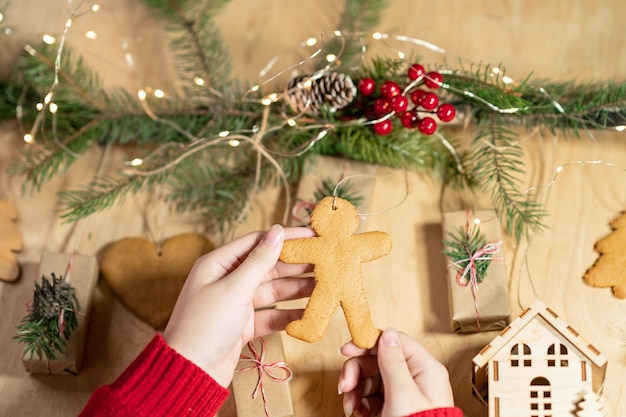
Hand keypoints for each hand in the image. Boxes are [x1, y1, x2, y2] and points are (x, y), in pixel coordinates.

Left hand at [163, 225, 314, 387]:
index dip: (286, 237)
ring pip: (273, 290)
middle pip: (268, 266)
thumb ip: (259, 260)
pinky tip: (310, 313)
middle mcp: (228, 279)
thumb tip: (277, 231)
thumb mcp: (234, 288)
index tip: (313, 235)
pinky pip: (272, 314)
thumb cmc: (205, 325)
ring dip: (297, 288)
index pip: (258, 242)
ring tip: (325, 285)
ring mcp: (237, 303)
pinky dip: (289, 315)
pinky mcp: (244, 325)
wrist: (190, 373)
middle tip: (327, 261)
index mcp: (219, 263)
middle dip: (296, 264)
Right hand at [338, 328, 454, 416]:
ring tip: (350, 407)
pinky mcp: (393, 407)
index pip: (394, 342)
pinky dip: (359, 403)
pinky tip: (354, 412)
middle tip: (345, 386)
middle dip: (357, 372)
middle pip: (377, 361)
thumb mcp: (403, 393)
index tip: (346, 350)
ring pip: (370, 379)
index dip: (368, 343)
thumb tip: (387, 334)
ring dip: (355, 390)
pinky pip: (370, 396)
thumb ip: (393, 362)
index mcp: (424, 369)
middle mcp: (414, 378)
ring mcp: (403, 393)